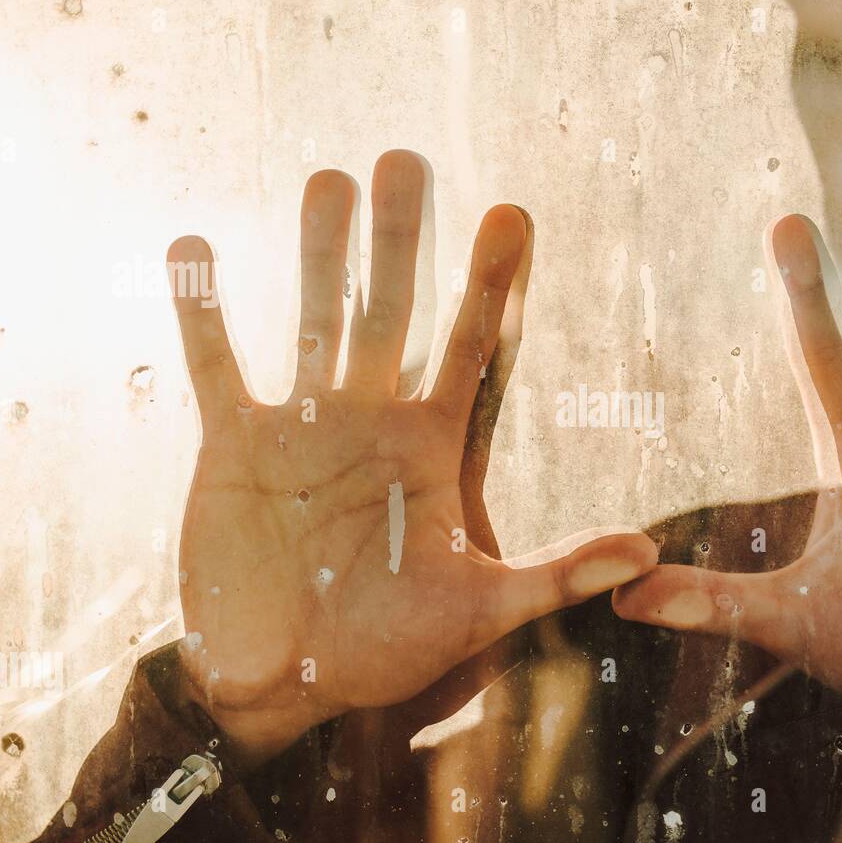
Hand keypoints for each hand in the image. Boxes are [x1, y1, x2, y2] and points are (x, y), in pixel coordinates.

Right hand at [169, 151, 656, 762]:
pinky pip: (217, 366)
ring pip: (313, 319)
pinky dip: (203, 312)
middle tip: (408, 160)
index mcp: (433, 446)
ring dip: (318, 253)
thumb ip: (555, 576)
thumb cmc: (387, 650)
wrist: (288, 682)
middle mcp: (371, 419)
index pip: (470, 347)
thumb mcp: (477, 612)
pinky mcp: (233, 446)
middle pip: (392, 311)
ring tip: (328, 180)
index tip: (512, 213)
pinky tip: (194, 248)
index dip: (490, 284)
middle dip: (402, 240)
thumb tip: (647, 554)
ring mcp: (301, 427)